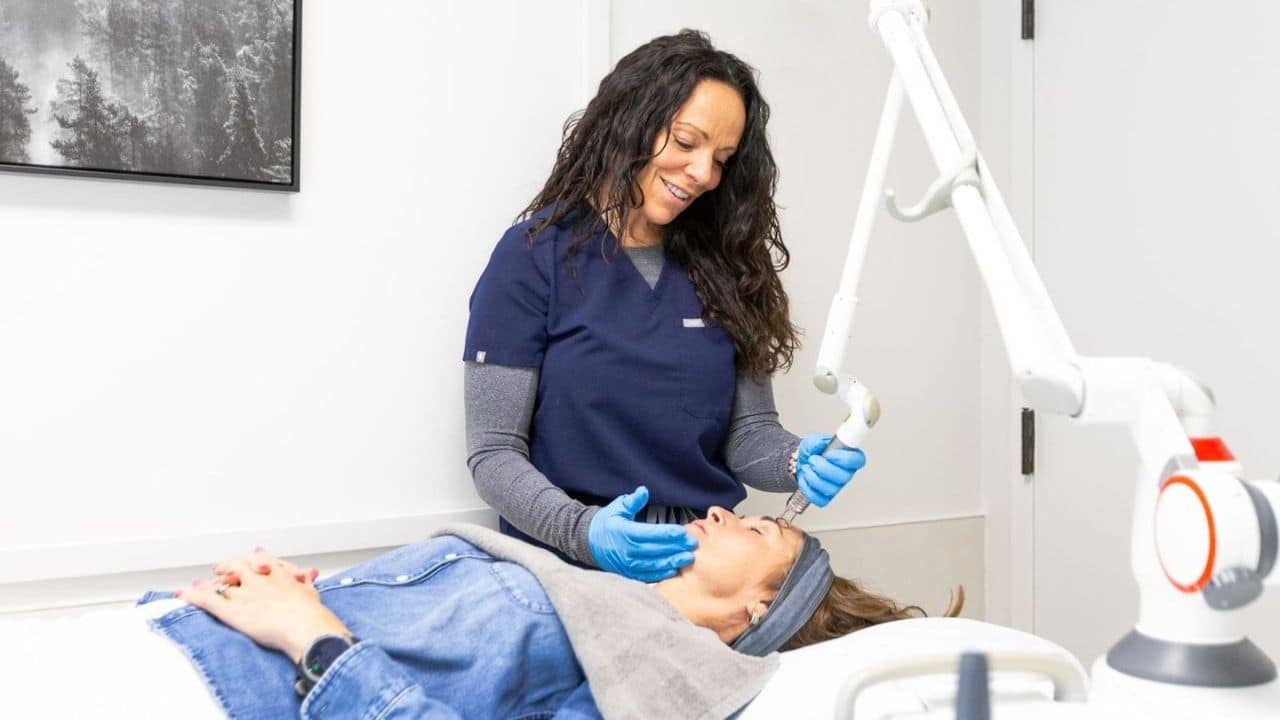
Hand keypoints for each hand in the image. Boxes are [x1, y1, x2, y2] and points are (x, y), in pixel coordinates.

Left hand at [180, 550, 350, 662]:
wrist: (306, 627)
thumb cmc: (312, 614)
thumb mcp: (311, 591)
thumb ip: (303, 580)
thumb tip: (308, 575)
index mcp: (278, 573)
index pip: (261, 559)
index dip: (253, 560)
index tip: (252, 558)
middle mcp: (258, 578)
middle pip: (237, 566)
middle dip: (226, 566)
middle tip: (219, 568)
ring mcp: (244, 593)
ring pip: (220, 582)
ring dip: (207, 583)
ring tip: (196, 584)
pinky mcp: (232, 609)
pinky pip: (207, 599)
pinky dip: (192, 596)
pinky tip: (182, 595)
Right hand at [588, 486, 696, 581]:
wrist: (587, 543)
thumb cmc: (605, 524)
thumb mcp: (616, 508)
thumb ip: (631, 501)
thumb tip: (643, 491)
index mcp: (624, 532)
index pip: (651, 533)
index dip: (668, 533)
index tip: (683, 532)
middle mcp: (627, 550)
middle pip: (656, 550)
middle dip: (676, 547)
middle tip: (693, 544)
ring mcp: (628, 564)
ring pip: (654, 565)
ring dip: (673, 561)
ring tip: (689, 558)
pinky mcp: (628, 573)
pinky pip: (647, 576)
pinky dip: (662, 574)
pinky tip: (674, 569)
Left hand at [795, 433, 866, 507]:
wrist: (797, 462)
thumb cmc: (811, 452)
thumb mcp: (813, 441)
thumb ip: (817, 441)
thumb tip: (821, 444)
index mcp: (848, 457)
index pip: (858, 460)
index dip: (845, 459)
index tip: (830, 454)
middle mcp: (845, 474)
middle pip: (844, 477)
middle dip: (823, 467)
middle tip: (813, 459)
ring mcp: (836, 487)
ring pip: (830, 489)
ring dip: (813, 476)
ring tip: (807, 467)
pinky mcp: (825, 498)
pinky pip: (819, 498)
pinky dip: (807, 488)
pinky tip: (805, 478)